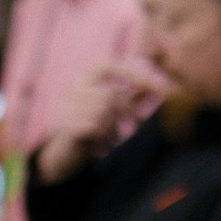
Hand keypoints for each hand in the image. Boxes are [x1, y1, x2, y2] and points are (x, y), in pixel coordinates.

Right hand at [36, 60, 156, 179]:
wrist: (63, 154)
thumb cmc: (90, 128)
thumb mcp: (111, 110)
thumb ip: (130, 96)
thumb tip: (157, 86)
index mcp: (82, 80)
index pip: (107, 66)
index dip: (132, 73)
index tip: (155, 85)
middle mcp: (71, 89)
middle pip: (108, 94)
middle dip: (127, 110)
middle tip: (137, 123)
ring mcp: (65, 107)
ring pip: (102, 111)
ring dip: (113, 127)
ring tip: (114, 138)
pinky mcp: (64, 125)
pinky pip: (94, 126)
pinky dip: (103, 137)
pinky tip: (103, 146)